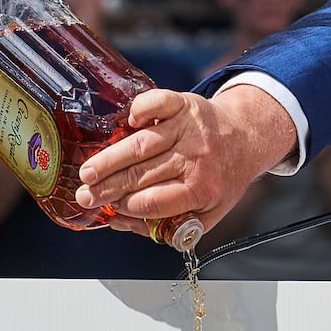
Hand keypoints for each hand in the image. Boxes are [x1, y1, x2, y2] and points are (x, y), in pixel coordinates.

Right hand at [74, 85, 297, 239]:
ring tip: (87, 171)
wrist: (246, 139)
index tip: (110, 208)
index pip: (156, 201)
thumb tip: (122, 223)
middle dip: (108, 187)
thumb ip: (169, 226)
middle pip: (143, 174)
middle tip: (84, 195)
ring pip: (142, 144)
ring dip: (110, 158)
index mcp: (203, 189)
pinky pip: (159, 103)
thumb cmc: (220, 178)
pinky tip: (128, 121)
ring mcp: (189, 129)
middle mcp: (196, 158)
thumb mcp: (208, 213)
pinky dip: (141, 109)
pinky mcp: (185, 105)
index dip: (128, 206)